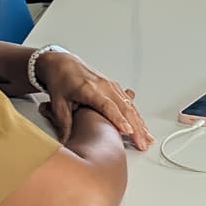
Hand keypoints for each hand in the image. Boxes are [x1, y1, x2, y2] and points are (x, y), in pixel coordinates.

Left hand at [35, 51, 152, 150]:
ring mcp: (111, 86)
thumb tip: (65, 141)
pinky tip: (143, 126)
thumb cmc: (61, 79)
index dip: (118, 119)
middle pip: (124, 107)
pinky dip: (137, 116)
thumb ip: (64, 123)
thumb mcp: (58, 102)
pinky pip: (129, 103)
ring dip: (140, 123)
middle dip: (136, 127)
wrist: (63, 63)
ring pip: (130, 106)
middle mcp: (103, 86)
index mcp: (89, 88)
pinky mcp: (114, 88)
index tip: (128, 131)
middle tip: (142, 142)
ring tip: (147, 138)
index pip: (107, 106)